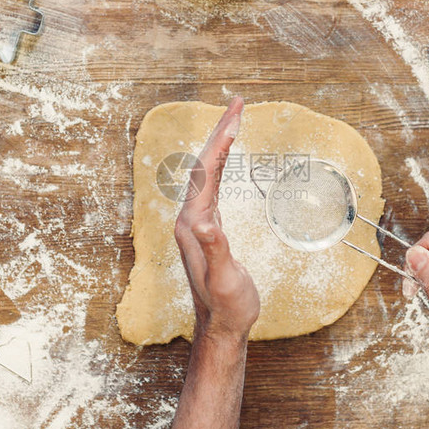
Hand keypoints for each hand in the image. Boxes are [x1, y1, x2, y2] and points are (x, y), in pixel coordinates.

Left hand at [174, 97, 259, 341]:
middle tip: (238, 101)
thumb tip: (205, 222)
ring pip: (207, 173)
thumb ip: (216, 249)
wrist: (220, 326)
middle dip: (220, 131)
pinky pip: (213, 185)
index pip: (206, 174)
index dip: (220, 143)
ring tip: (235, 119)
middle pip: (204, 166)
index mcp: (192, 225)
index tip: (235, 117)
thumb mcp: (225, 279)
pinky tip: (227, 159)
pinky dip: (222, 164)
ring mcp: (197, 223)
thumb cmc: (226, 306)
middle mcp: (190, 219)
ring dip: (220, 144)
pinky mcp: (206, 228)